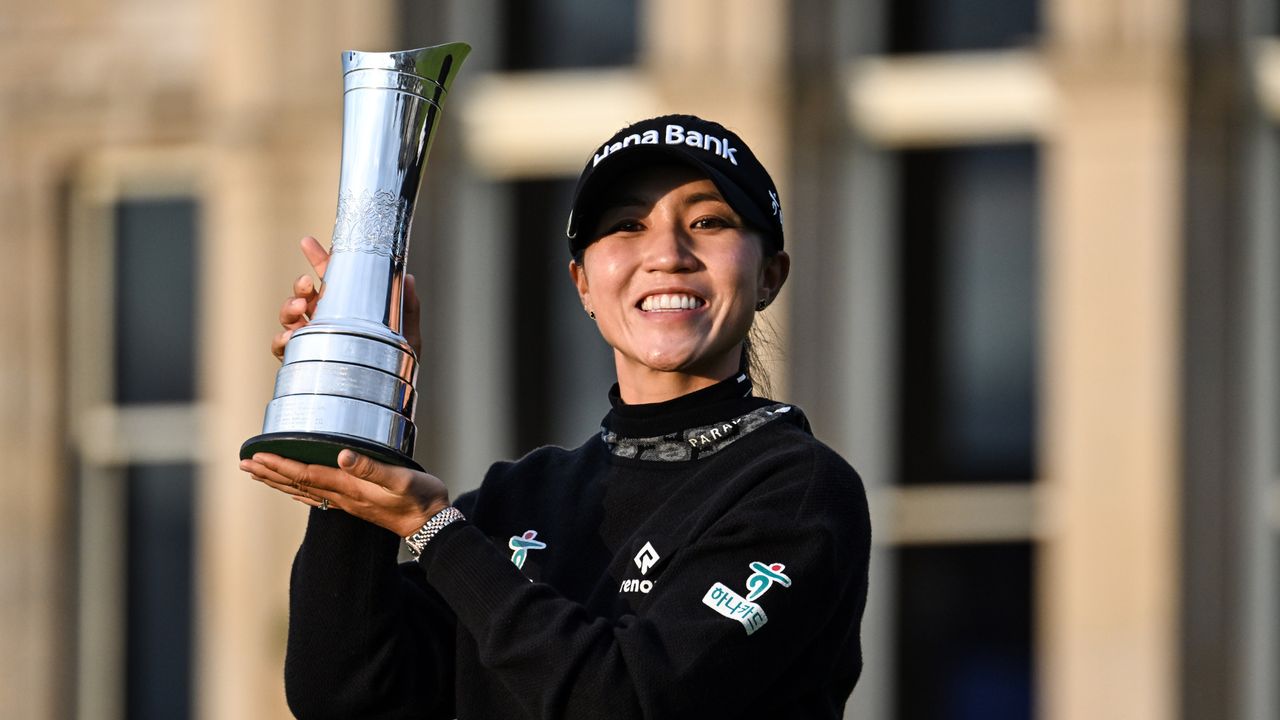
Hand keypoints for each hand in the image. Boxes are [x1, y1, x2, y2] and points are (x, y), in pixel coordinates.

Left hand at [240, 449, 449, 536]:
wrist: (432, 523)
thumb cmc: (420, 498)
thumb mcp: (400, 479)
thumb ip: (371, 468)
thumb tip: (343, 455)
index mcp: (350, 487)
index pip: (306, 474)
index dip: (280, 464)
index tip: (257, 456)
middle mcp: (344, 496)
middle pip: (298, 484)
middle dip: (270, 473)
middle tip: (244, 464)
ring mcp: (348, 502)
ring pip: (304, 491)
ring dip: (280, 481)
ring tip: (259, 474)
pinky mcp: (356, 504)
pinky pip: (319, 498)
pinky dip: (301, 492)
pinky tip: (294, 492)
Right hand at [271, 236, 422, 360]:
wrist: (386, 400)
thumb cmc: (397, 367)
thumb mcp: (408, 336)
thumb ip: (408, 309)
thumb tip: (409, 279)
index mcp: (347, 308)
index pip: (330, 278)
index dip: (318, 258)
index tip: (308, 242)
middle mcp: (326, 321)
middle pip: (303, 294)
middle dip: (300, 285)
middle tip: (307, 284)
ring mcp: (312, 340)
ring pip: (289, 316)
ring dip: (288, 307)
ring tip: (300, 308)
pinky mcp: (303, 361)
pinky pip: (281, 348)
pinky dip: (280, 339)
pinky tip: (289, 337)